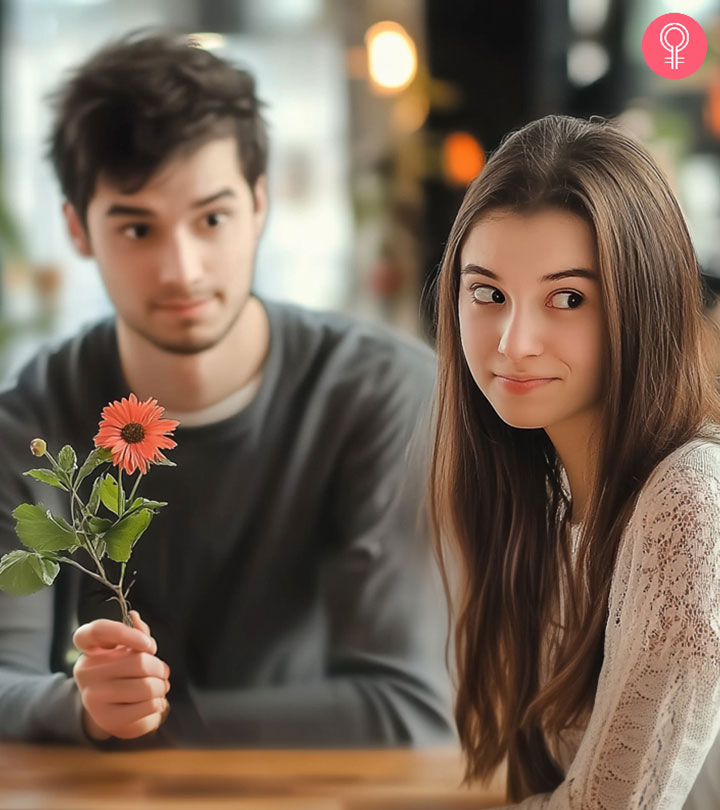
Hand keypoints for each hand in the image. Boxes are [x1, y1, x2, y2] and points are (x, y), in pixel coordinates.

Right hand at [73, 610, 170, 739]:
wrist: (111, 709)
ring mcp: (93, 697)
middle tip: (162, 672)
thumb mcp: (127, 649)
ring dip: (161, 686)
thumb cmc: (123, 672)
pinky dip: (158, 703)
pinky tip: (154, 701)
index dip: (125, 633)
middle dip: (159, 667)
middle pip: (139, 662)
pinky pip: (148, 706)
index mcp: (89, 649)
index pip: (97, 631)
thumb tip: (134, 617)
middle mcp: (86, 672)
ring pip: (147, 686)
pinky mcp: (107, 719)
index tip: (148, 644)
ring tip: (159, 686)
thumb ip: (135, 633)